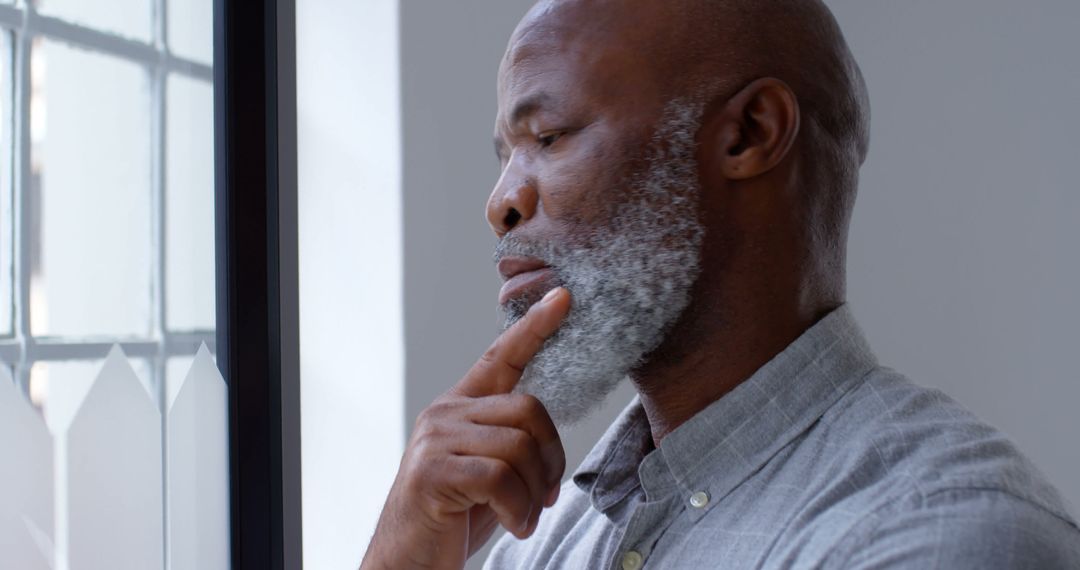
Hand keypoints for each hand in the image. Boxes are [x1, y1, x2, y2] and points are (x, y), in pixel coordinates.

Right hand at [361, 287, 571, 569]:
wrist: (407, 561)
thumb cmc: (451, 518)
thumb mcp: (485, 470)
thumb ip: (507, 441)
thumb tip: (544, 436)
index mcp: (460, 408)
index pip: (501, 356)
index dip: (535, 327)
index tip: (564, 297)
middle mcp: (444, 414)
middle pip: (528, 409)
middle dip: (550, 457)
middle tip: (544, 495)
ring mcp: (434, 441)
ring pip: (518, 446)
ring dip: (533, 493)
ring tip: (523, 516)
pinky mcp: (431, 473)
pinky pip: (500, 479)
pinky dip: (518, 509)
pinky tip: (512, 526)